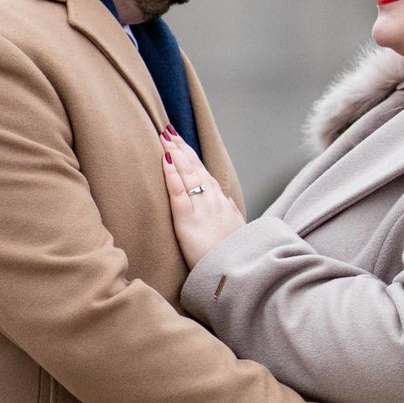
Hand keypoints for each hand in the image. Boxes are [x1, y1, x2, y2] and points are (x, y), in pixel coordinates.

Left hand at [160, 128, 245, 264]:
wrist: (239, 271)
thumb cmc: (235, 254)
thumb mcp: (236, 228)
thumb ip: (229, 211)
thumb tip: (225, 199)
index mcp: (220, 202)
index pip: (203, 172)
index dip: (190, 155)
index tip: (180, 141)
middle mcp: (212, 200)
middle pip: (194, 168)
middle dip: (180, 148)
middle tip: (167, 131)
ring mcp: (201, 209)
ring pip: (187, 175)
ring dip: (175, 155)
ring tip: (164, 139)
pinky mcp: (188, 221)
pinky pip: (178, 194)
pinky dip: (172, 177)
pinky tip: (165, 162)